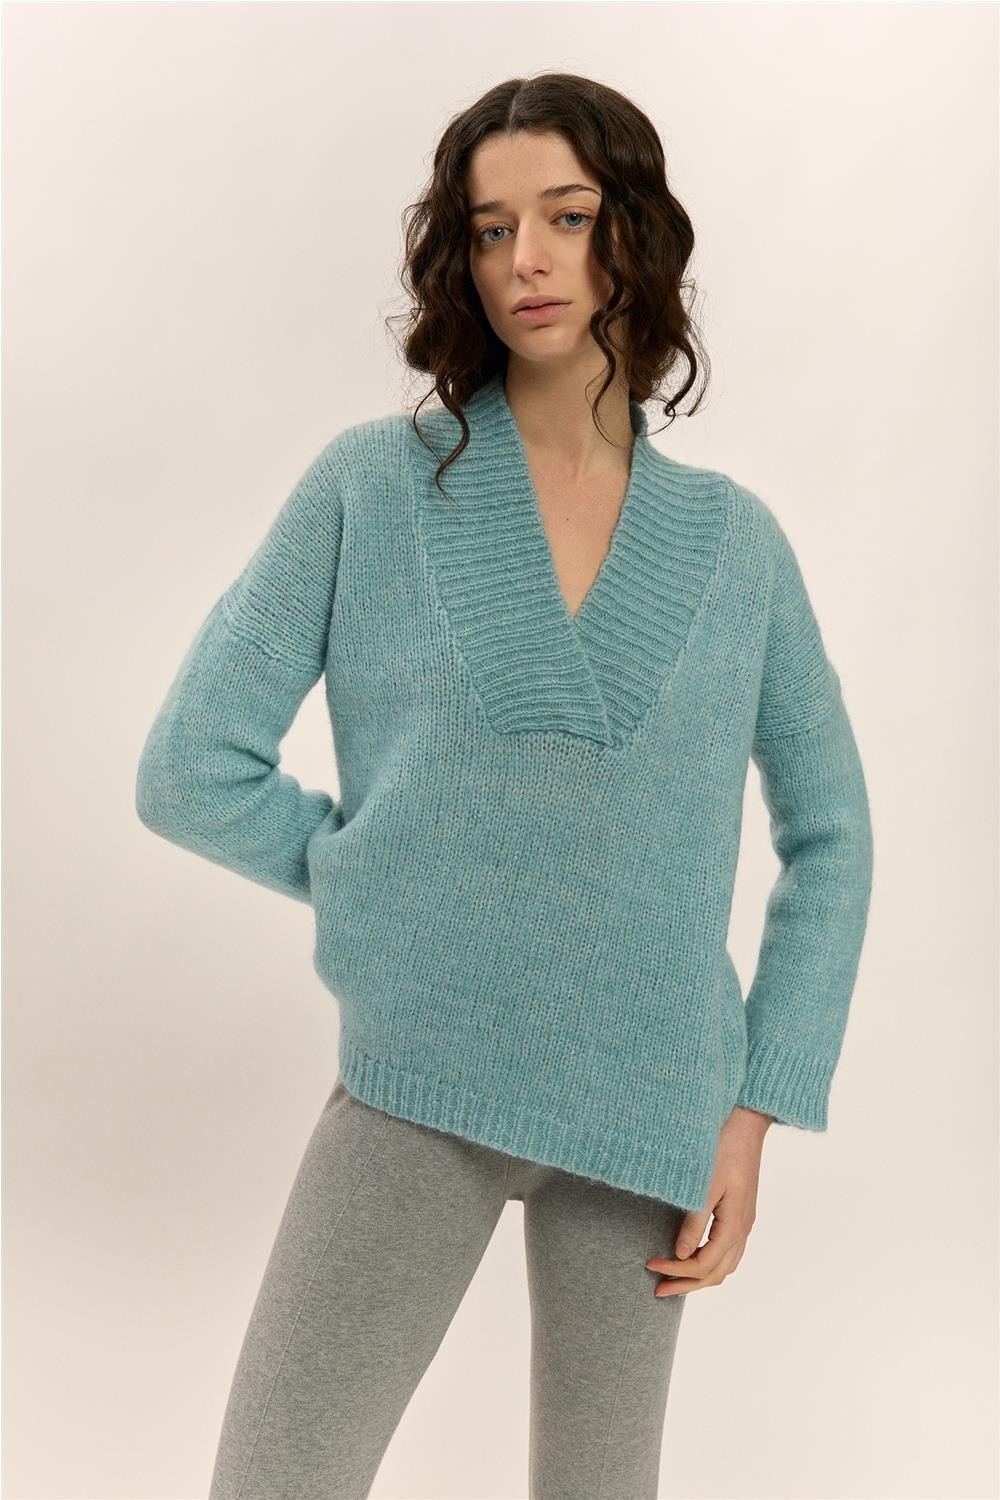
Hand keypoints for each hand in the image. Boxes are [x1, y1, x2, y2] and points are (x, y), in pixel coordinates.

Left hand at [644, 1106, 773, 1296]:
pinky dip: (711, 1263)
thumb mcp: (705, 1183)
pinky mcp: (742, 1214)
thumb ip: (694, 1220)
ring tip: (674, 1280)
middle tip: (657, 1289)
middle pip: (717, 1273)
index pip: (704, 1263)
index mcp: (734, 1224)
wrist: (746, 1123)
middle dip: (687, 1284)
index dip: (676, 1270)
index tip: (649, 1265)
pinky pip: (729, 1252)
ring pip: (726, 1266)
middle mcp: (743, 1229)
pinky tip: (694, 1257)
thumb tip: (680, 1253)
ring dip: (700, 1277)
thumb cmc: (724, 1147)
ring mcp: (745, 1222)